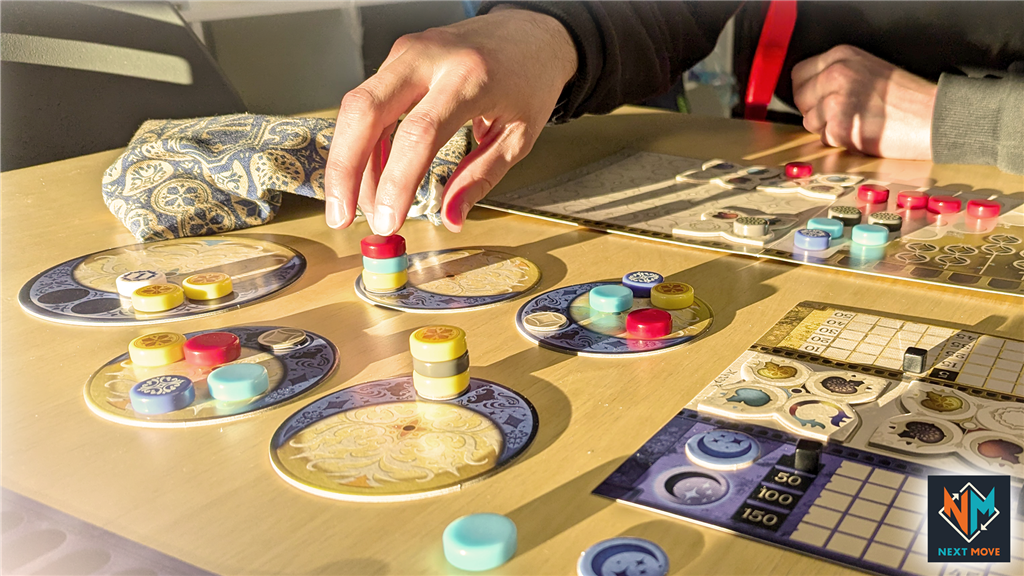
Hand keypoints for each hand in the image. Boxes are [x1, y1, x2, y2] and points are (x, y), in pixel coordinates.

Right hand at [325, 8, 576, 233]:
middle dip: (345, 169)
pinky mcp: (398, 57)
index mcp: (470, 77)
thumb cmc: (529, 80)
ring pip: (358, 106)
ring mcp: (409, 52)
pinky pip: (368, 102)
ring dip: (349, 161)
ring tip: (359, 206)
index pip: (419, 133)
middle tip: (341, 217)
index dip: (397, 182)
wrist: (530, 32)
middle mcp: (431, 57)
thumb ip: (480, 177)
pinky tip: (368, 176)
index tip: (388, 220)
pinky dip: (362, 142)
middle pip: (366, 110)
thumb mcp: (518, 136)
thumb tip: (451, 219)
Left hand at [792, 45, 936, 159]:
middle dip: (815, 110)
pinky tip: (862, 133)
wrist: (933, 117)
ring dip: (828, 127)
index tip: (819, 99)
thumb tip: (809, 92)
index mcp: (841, 56)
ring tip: (858, 121)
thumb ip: (836, 75)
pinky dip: (840, 141)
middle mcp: (835, 74)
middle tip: (843, 114)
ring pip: (809, 121)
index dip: (808, 90)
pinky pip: (824, 138)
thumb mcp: (868, 69)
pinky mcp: (839, 127)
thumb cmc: (907, 98)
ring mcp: (835, 100)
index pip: (799, 74)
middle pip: (800, 98)